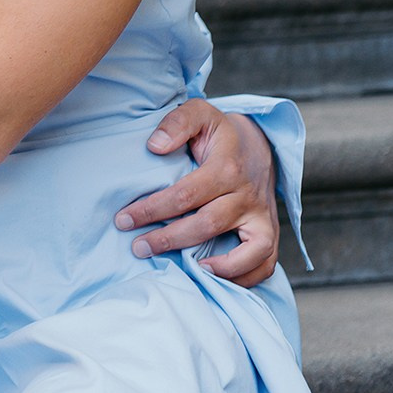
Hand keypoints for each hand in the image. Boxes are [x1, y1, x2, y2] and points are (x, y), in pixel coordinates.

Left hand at [117, 101, 280, 285]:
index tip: (123, 219)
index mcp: (226, 167)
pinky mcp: (269, 233)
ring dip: (216, 268)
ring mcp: (262, 217)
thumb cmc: (219, 135)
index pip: (185, 194)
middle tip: (138, 248)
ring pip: (247, 250)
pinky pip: (265, 264)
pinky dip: (244, 278)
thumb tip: (154, 146)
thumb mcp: (199, 114)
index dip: (152, 209)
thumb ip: (177, 122)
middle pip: (208, 224)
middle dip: (169, 239)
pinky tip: (213, 278)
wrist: (259, 146)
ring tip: (185, 271)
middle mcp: (247, 195)